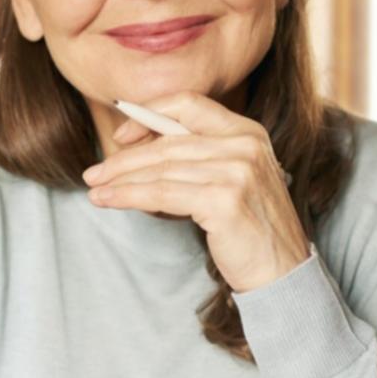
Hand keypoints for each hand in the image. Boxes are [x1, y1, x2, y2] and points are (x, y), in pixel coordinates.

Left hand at [81, 91, 309, 292]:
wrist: (282, 272)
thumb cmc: (250, 230)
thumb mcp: (232, 180)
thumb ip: (199, 157)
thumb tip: (141, 149)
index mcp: (248, 131)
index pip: (189, 104)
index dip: (150, 114)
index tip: (121, 136)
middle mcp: (245, 144)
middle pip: (168, 142)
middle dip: (124, 158)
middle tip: (94, 173)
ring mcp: (237, 170)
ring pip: (161, 169)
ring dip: (120, 180)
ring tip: (95, 190)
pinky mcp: (224, 199)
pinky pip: (162, 194)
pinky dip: (129, 196)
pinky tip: (109, 201)